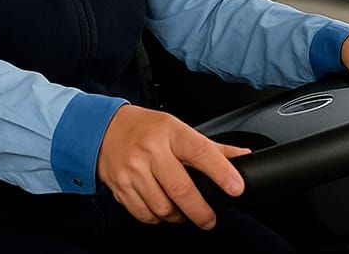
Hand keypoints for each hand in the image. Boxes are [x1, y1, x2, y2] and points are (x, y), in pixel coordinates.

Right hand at [97, 104, 250, 229]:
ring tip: (182, 210)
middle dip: (201, 211)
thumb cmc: (147, 129)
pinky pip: (145, 214)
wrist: (105, 129)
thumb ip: (212, 147)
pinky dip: (157, 218)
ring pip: (163, 207)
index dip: (221, 172)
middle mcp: (150, 150)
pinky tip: (162, 208)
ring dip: (178, 216)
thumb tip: (243, 156)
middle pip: (181, 189)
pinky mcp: (120, 187)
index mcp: (170, 132)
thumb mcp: (179, 129)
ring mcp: (133, 170)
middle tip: (209, 219)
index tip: (236, 188)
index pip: (201, 152)